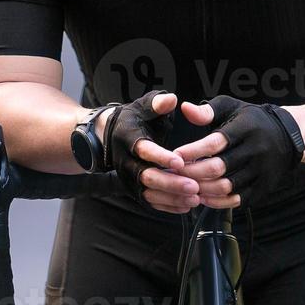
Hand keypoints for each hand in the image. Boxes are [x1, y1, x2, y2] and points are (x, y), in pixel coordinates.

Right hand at [102, 91, 200, 214]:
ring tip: (195, 198)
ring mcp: (128, 178)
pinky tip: (186, 205)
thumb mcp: (143, 106)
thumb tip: (171, 99)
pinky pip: (150, 202)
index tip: (180, 161)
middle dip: (171, 183)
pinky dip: (167, 205)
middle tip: (194, 186)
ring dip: (172, 197)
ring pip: (149, 193)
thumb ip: (157, 103)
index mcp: (127, 139)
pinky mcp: (134, 189)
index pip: (144, 150)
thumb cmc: (133, 119)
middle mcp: (125, 162)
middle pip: (146, 177)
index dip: (161, 156)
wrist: (109, 136)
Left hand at [172, 95, 304, 208]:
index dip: (193, 151)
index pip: (216, 142)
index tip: (176, 155)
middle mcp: (256, 150)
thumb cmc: (252, 120)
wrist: (288, 136)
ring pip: (226, 187)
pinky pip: (237, 200)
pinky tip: (203, 197)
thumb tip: (185, 109)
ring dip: (203, 189)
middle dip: (193, 172)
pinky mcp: (264, 187)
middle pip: (219, 167)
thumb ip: (208, 111)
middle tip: (176, 173)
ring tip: (186, 185)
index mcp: (246, 128)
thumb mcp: (232, 108)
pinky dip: (217, 202)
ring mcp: (261, 171)